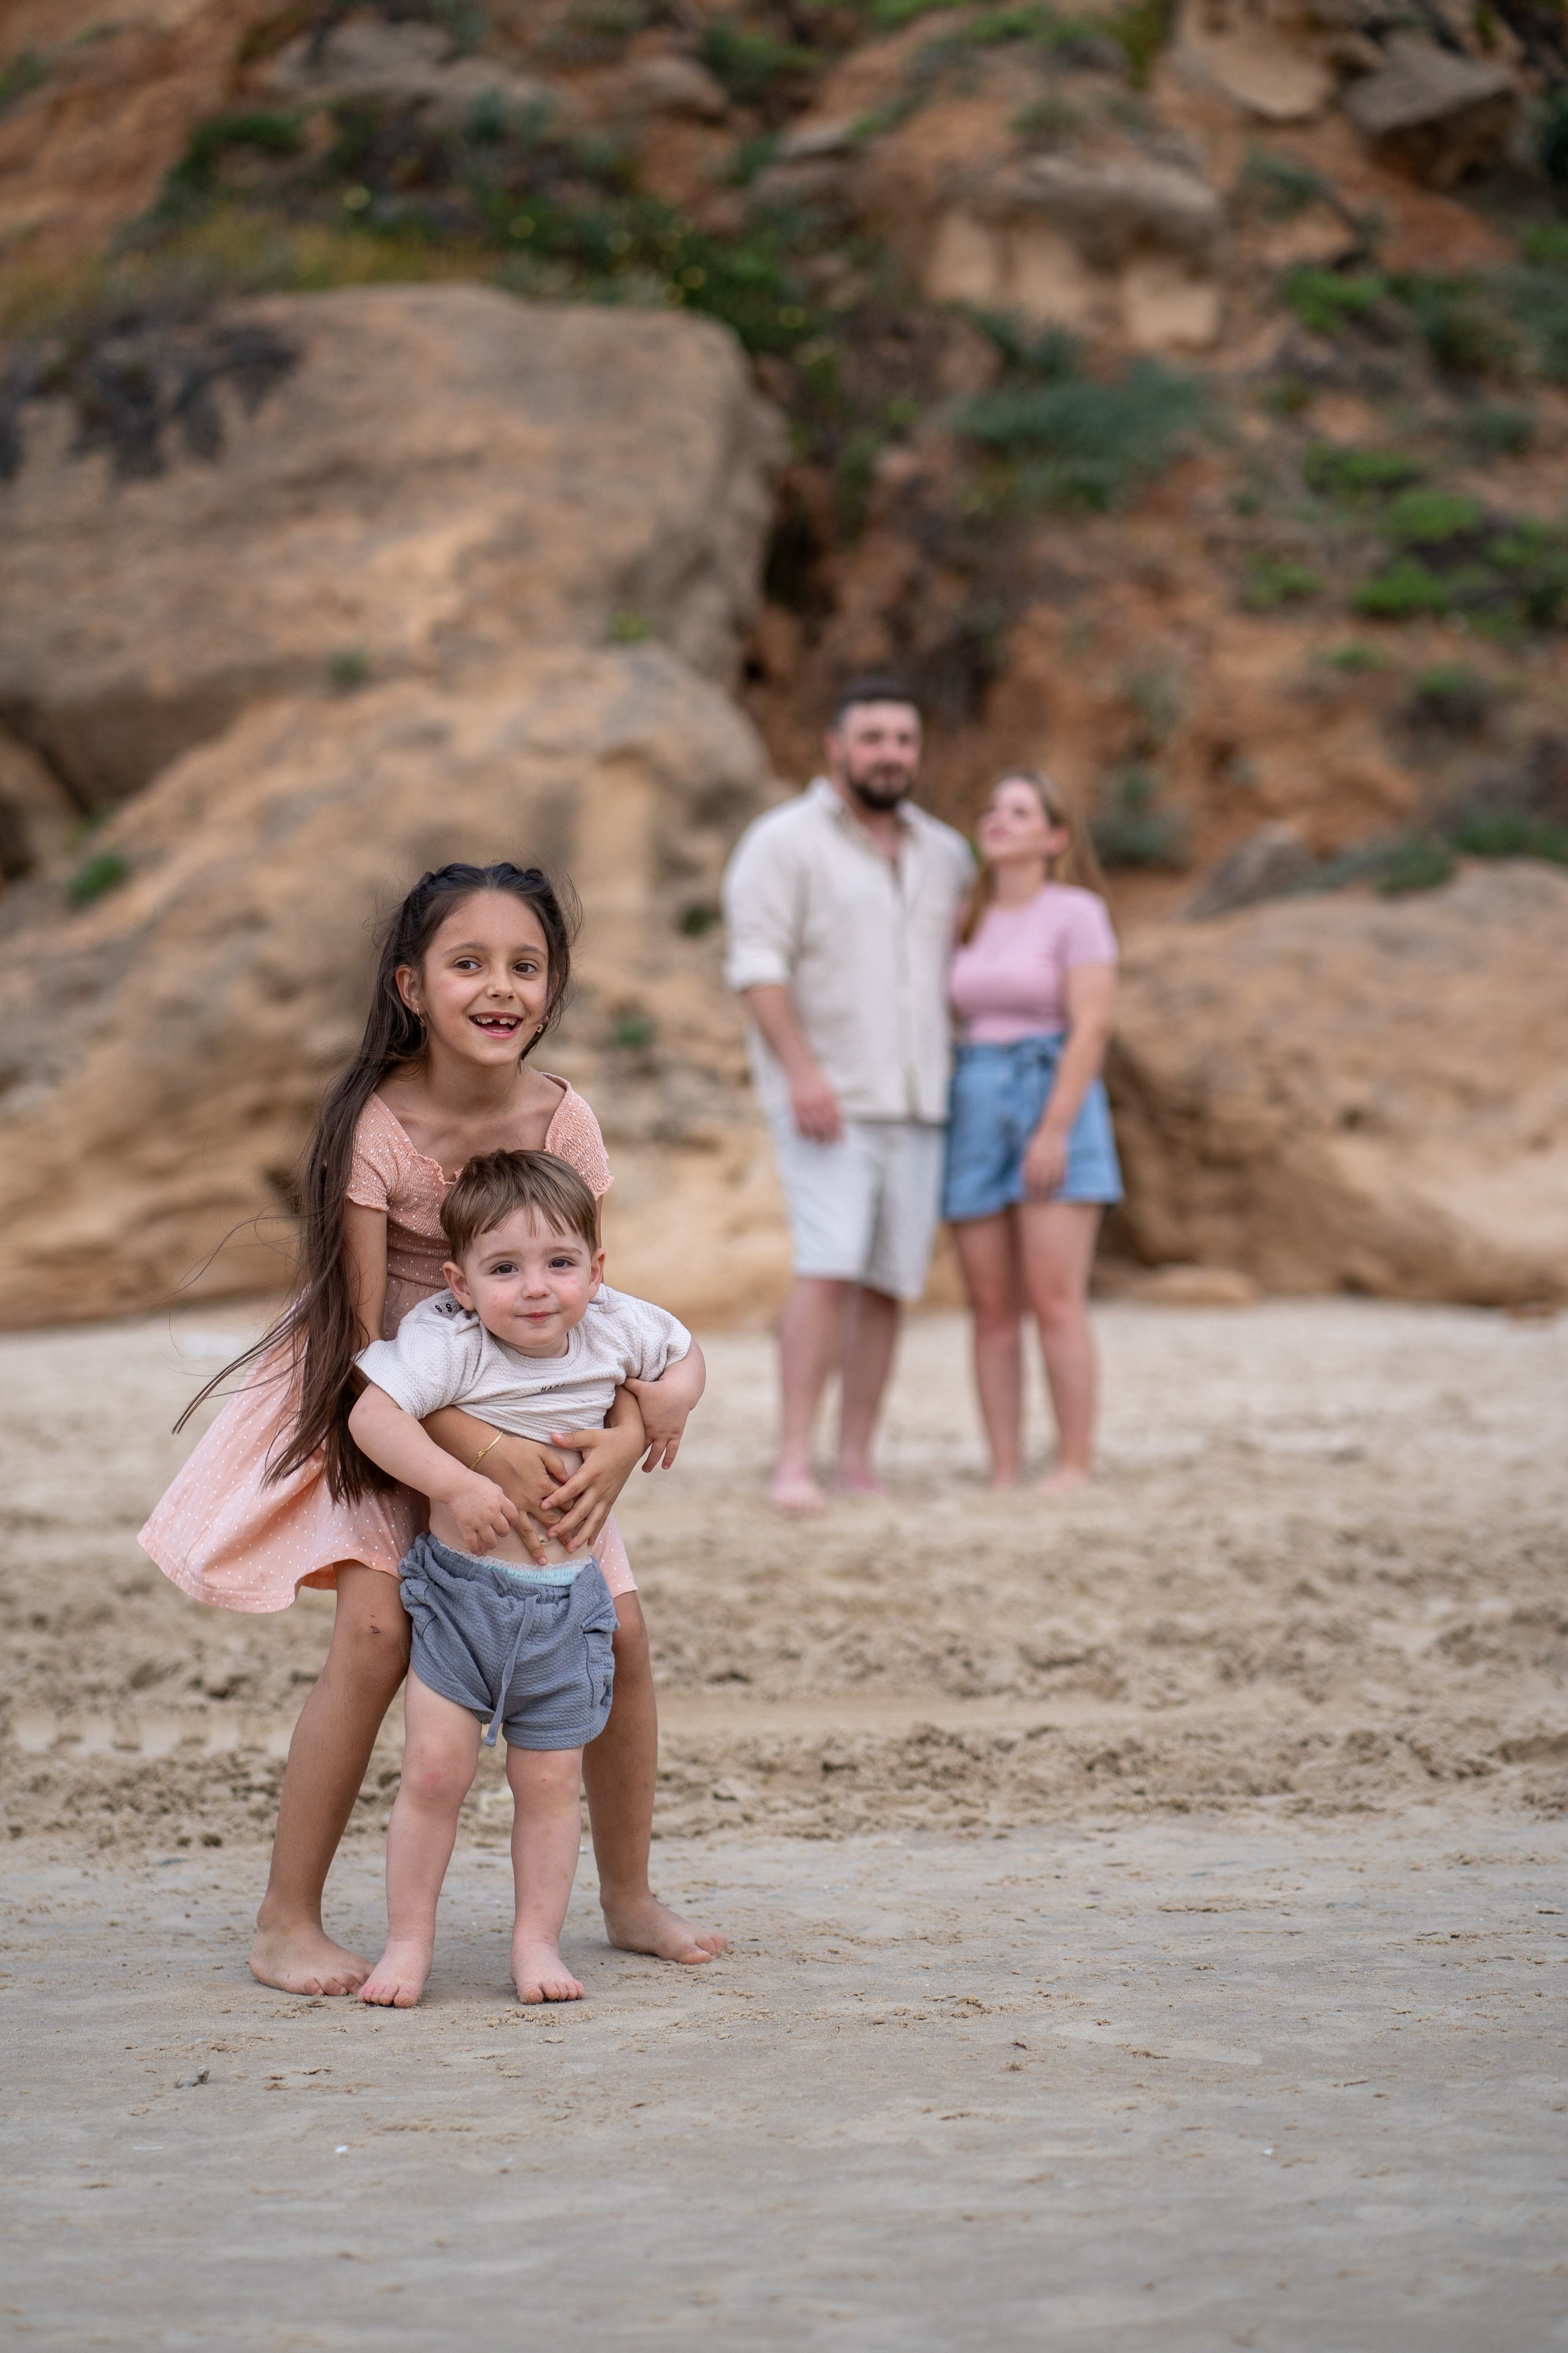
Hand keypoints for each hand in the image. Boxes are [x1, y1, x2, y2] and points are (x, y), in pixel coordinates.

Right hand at [444, 1473, 519, 1556]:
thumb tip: (504, 1505)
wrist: (456, 1484)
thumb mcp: (493, 1486)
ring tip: (490, 1543)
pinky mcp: (467, 1527)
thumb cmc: (474, 1482)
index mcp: (500, 1502)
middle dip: (502, 1533)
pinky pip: (473, 1543)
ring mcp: (479, 1522)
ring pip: (491, 1540)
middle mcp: (492, 1514)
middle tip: (498, 1531)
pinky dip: (475, 1549)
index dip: (512, 1522)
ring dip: (492, 1544)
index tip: (509, 1522)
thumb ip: (500, 1497)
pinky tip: (477, 1551)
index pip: (513, 1517)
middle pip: (504, 1531)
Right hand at [481, 1434, 573, 1564]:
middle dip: (565, 1534)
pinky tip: (518, 1549)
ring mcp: (519, 1506)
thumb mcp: (542, 1452)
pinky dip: (517, 1540)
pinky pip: (514, 1528)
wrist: (490, 1452)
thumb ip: (557, 1465)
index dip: (577, 1510)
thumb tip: (569, 1479)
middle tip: (574, 1546)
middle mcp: (535, 1500)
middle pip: (554, 1520)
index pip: (566, 1501)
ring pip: (532, 1531)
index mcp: (546, 1485)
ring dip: (538, 1547)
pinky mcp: (506, 1508)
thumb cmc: (517, 1449)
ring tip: (544, 1562)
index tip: (585, 1520)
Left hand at [539, 1421, 644, 1551]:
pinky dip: (595, 1531)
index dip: (558, 1497)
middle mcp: (600, 1487)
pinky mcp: (611, 1498)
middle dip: (567, 1524)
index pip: (573, 1488)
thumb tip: (552, 1435)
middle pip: (582, 1510)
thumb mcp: (590, 1436)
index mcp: (592, 1472)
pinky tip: (588, 1544)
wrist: (632, 1443)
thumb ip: (571, 1438)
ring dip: (581, 1535)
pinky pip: (602, 1517)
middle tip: (551, 1535)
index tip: (543, 1506)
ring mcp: (607, 1495)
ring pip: (593, 1519)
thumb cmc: (608, 1439)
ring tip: (569, 1548)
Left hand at [623, 1375, 688, 1470]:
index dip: (623, 1445)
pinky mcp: (676, 1433)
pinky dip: (668, 1458)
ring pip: (657, 1452)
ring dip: (651, 1461)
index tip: (615, 1453)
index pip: (630, 1437)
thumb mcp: (640, 1386)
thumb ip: (627, 1385)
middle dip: (635, 1455)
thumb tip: (616, 1379)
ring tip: (646, 1469)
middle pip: (642, 1447)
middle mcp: (653, 1431)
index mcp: (642, 1423)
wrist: (679, 1391)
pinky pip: (672, 1449)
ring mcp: (665, 1434)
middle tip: (626, 1465)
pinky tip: (666, 1467)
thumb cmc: (658, 1389)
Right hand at [789, 1064, 842, 1143]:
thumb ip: (833, 1105)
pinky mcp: (795, 1106)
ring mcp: (805, 1105)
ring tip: (817, 1141)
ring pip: (812, 1127)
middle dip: (828, 1138)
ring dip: (815, 1137)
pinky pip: (798, 1124)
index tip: (840, 1141)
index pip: (836, 1120)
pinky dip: (802, 1132)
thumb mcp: (829, 1090)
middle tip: (828, 1143)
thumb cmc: (816, 1080)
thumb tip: (838, 1121)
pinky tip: (805, 1135)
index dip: (838, 1133)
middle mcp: (818, 1103)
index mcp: (829, 1099)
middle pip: (824, 1126)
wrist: (800, 1068)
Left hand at [1023, 1125, 1067, 1199]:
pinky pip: (1062, 1175)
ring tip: (1047, 1198)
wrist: (1053, 1129)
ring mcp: (1054, 1163)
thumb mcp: (1028, 1149)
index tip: (1027, 1197)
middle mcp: (1043, 1163)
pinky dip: (1061, 1183)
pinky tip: (1059, 1189)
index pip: (1029, 1179)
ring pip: (1051, 1181)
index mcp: (1032, 1160)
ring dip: (1049, 1191)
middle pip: (1040, 1183)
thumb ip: (1025, 1162)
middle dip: (1038, 1193)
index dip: (1028, 1190)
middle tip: (1037, 1201)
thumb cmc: (1038, 1139)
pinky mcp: (1063, 1161)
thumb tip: (1022, 1174)